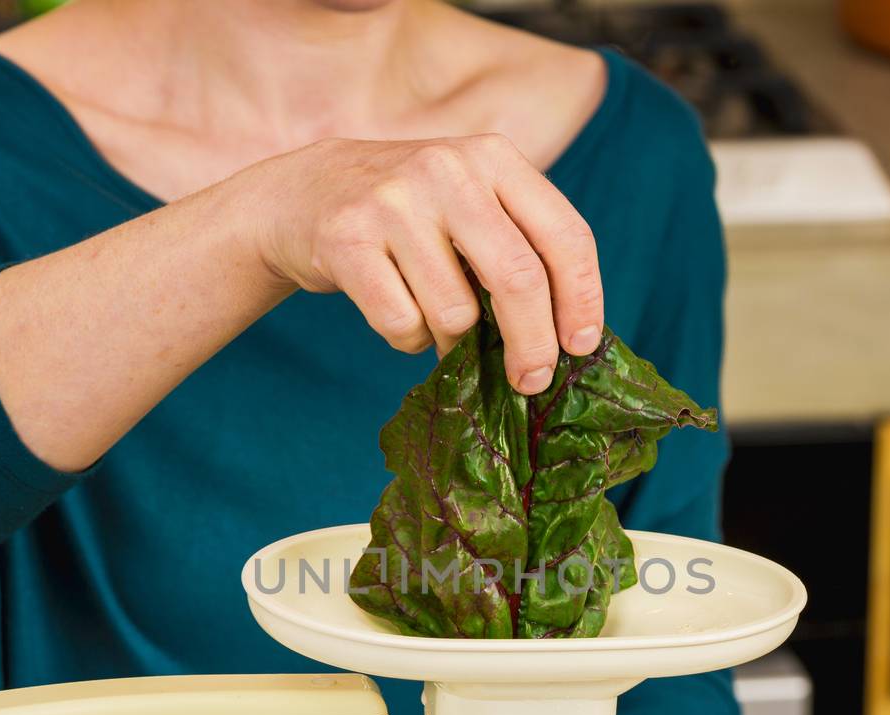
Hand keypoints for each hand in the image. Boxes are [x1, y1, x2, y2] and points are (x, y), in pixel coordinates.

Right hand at [252, 135, 603, 393]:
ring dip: (452, 341)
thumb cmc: (412, 215)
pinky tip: (397, 309)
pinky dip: (407, 338)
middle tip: (530, 382)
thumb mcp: (472, 202)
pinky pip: (401, 322)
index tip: (581, 347)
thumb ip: (520, 247)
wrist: (306, 193)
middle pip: (518, 279)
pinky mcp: (346, 238)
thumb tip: (569, 339)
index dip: (582, 300)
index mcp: (494, 158)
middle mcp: (447, 169)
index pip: (563, 236)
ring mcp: (393, 201)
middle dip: (532, 345)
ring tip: (436, 322)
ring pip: (455, 313)